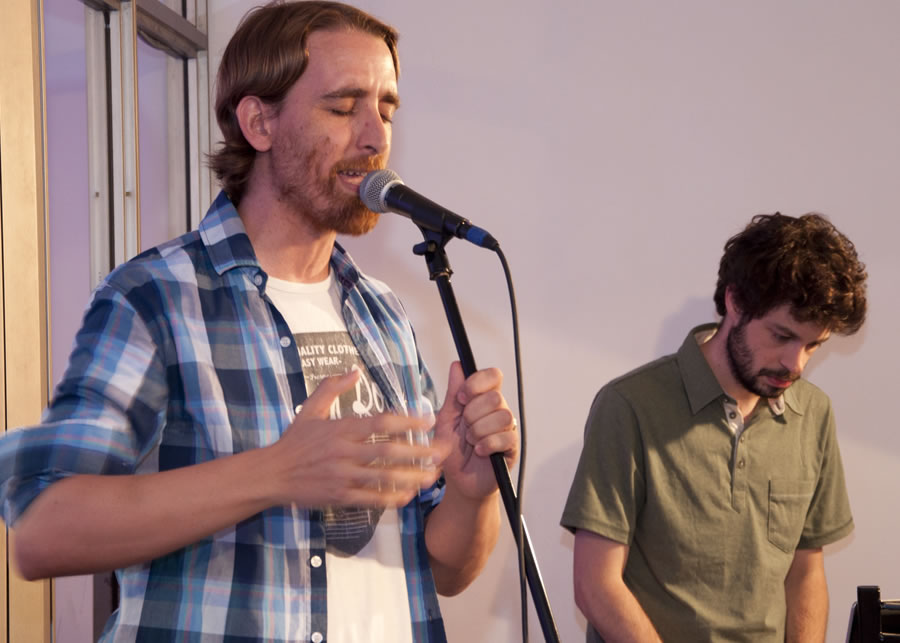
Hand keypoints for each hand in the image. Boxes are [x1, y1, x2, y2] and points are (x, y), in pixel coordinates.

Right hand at [268, 371, 444, 508]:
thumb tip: (354, 371)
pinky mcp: (339, 496)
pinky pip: (370, 499)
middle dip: (419, 452)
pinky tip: (407, 496)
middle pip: (389, 451)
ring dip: (411, 478)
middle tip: (441, 453)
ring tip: (431, 477)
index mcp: (342, 429)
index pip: (381, 423)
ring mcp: (342, 476)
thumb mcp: (310, 409)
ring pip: (384, 477)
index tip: (428, 421)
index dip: (407, 422)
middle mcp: (344, 452)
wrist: (270, 474)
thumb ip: (332, 388)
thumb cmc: (293, 441)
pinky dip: (390, 498)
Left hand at [432, 362, 518, 499]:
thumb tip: (457, 365)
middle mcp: (497, 410)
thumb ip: (453, 393)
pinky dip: (487, 444)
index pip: (493, 376)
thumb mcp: (446, 419)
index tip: (461, 398)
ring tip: (471, 442)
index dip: (477, 383)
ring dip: (479, 430)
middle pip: (496, 397)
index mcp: (482, 399)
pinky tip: (479, 451)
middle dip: (473, 413)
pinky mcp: (512, 447)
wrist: (459, 480)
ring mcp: (507, 428)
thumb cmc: (453, 450)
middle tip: (465, 427)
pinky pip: (506, 437)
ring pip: (503, 416)